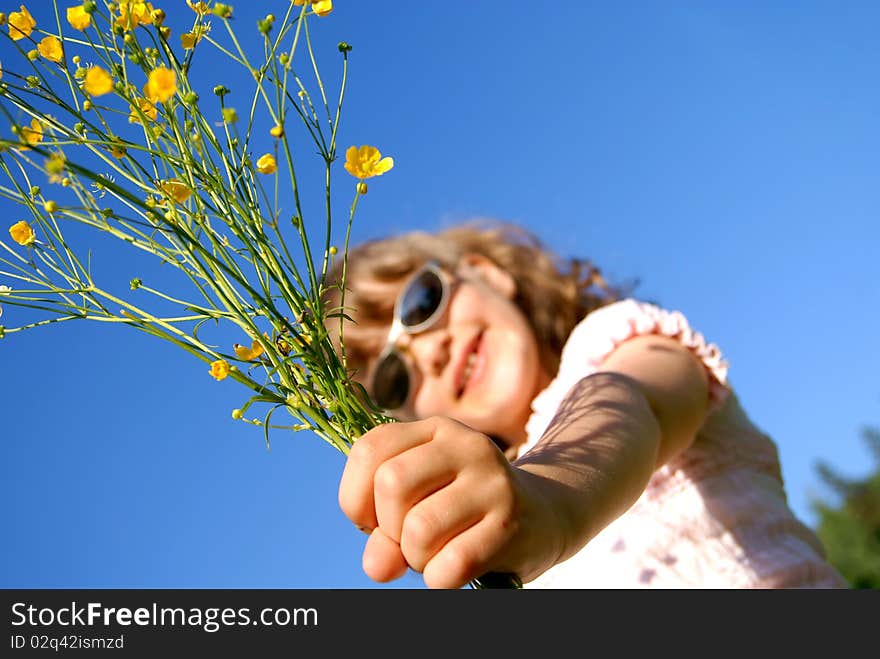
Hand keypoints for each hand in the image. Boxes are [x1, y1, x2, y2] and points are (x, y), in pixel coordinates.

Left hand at [338, 416, 561, 587]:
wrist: (544, 517)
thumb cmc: (464, 513)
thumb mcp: (418, 507)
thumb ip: (384, 530)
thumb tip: (376, 566)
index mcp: (435, 430)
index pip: (368, 451)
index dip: (355, 497)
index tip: (375, 520)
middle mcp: (466, 444)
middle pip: (391, 484)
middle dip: (388, 527)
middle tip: (411, 538)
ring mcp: (492, 481)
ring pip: (419, 529)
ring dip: (416, 557)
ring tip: (437, 553)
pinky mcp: (511, 522)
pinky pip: (452, 563)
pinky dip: (440, 578)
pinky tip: (455, 568)